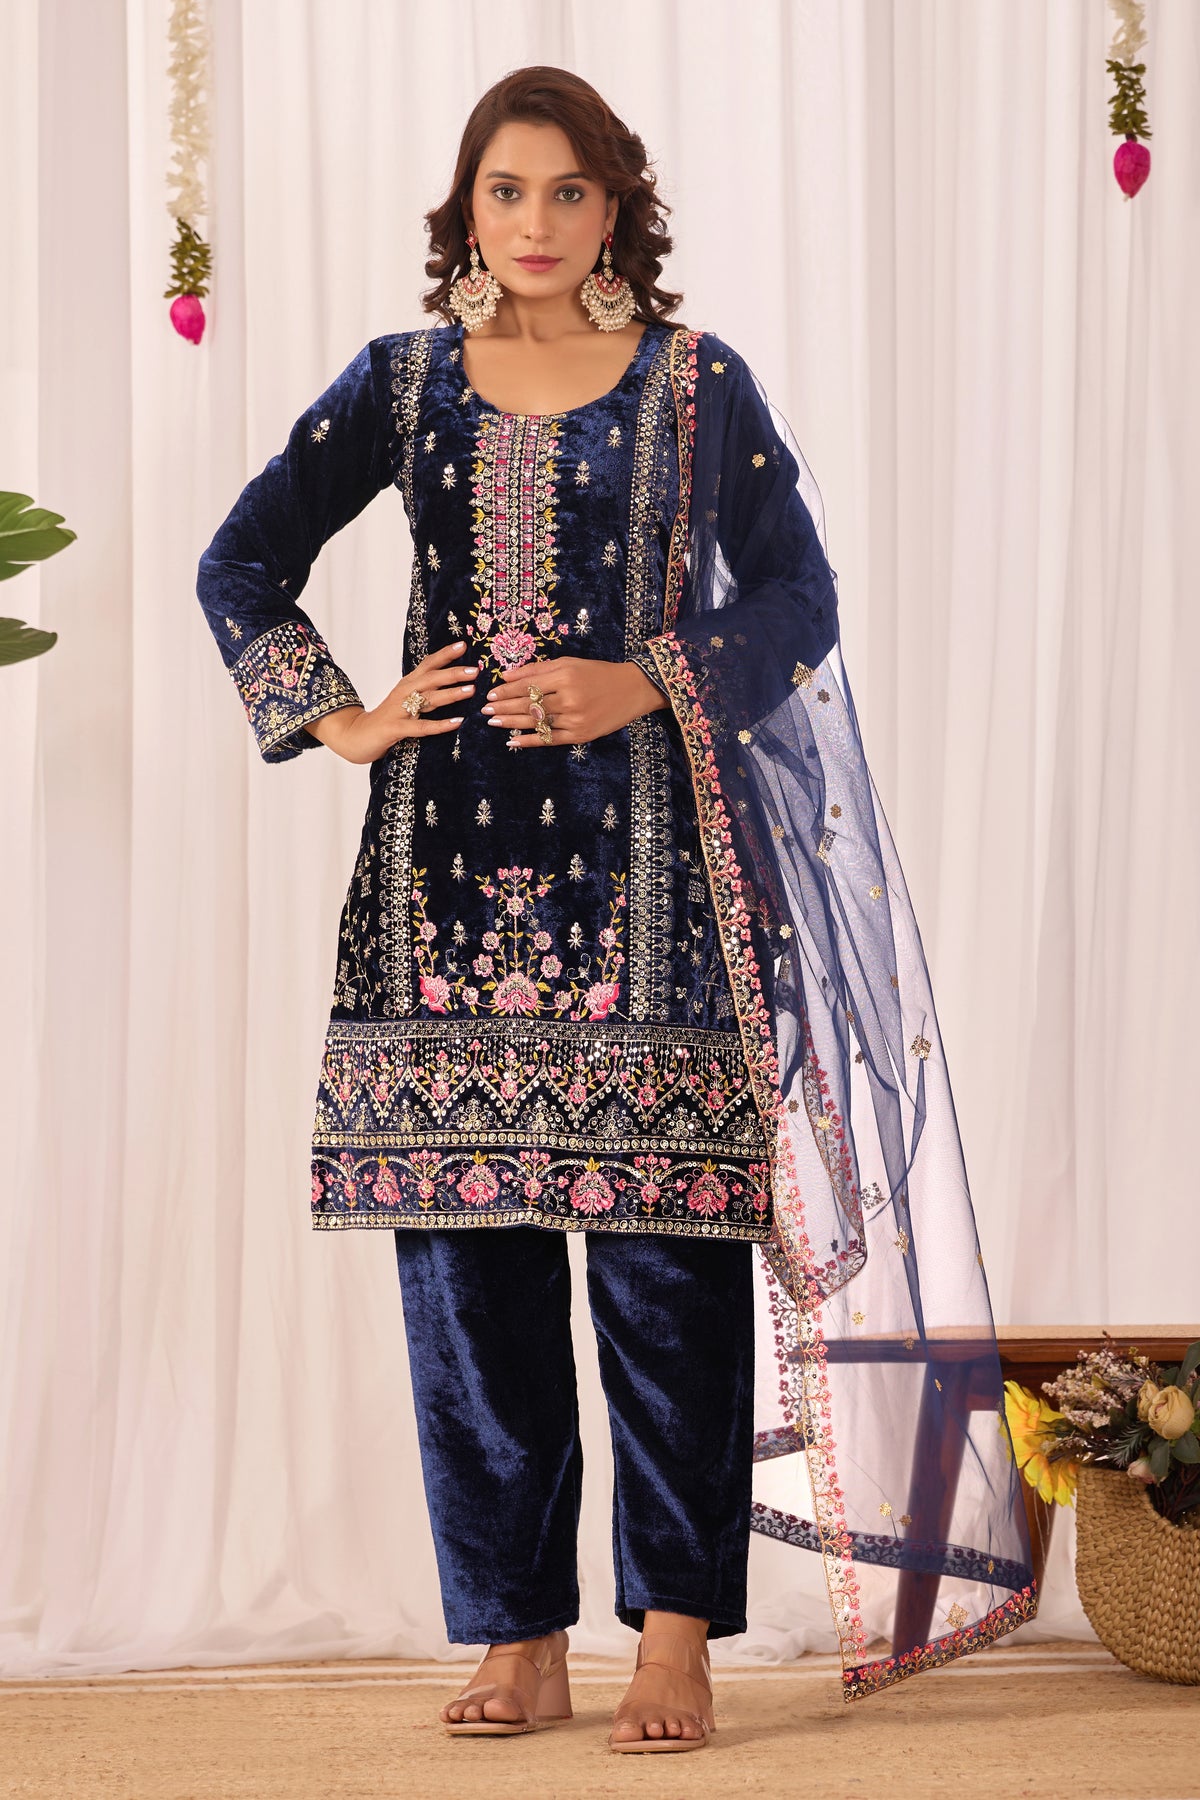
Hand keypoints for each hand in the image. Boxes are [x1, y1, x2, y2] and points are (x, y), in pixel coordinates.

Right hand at [305, 641, 476, 763]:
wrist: (355, 736)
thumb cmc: (387, 718)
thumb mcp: (406, 700)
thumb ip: (425, 691)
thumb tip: (451, 683)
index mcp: (408, 684)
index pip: (428, 664)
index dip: (445, 654)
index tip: (464, 645)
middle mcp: (404, 692)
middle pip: (431, 678)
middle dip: (453, 673)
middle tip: (475, 670)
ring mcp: (399, 710)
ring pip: (428, 699)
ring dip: (451, 694)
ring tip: (471, 690)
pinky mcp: (396, 729)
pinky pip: (421, 726)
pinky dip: (439, 724)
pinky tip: (456, 722)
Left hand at [482, 656, 666, 746]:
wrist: (632, 690)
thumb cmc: (598, 673)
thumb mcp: (569, 663)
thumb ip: (538, 669)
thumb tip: (507, 676)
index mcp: (565, 676)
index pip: (527, 685)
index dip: (506, 691)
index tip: (490, 695)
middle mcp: (569, 698)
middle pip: (528, 705)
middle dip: (504, 708)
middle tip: (485, 711)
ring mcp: (575, 719)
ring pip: (536, 723)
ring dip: (511, 724)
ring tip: (493, 722)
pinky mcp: (580, 735)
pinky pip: (549, 740)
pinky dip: (529, 741)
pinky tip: (512, 741)